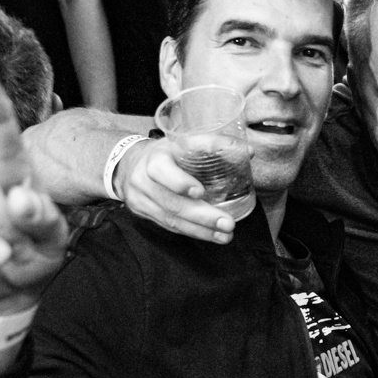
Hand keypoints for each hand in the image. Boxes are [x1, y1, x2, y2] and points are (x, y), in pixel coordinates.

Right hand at [114, 138, 237, 244]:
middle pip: (172, 203)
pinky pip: (169, 226)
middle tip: (227, 223)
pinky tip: (211, 235)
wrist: (129, 164)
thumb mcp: (182, 142)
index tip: (200, 192)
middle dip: (202, 217)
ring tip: (225, 235)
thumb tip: (248, 152)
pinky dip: (192, 232)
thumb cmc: (165, 153)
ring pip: (171, 220)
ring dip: (201, 230)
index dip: (179, 182)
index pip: (161, 171)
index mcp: (153, 158)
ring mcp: (141, 200)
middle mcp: (143, 181)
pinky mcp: (144, 214)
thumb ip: (213, 145)